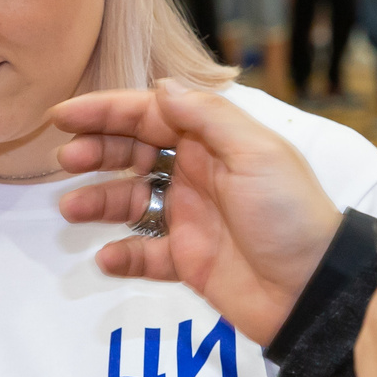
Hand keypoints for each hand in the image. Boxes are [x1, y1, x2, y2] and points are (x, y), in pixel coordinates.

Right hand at [52, 80, 341, 344]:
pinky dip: (122, 255)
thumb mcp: (256, 153)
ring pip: (132, 202)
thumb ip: (208, 117)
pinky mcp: (188, 260)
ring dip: (100, 201)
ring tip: (72, 209)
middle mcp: (198, 174)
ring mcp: (191, 218)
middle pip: (135, 153)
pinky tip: (106, 257)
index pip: (150, 115)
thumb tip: (162, 86)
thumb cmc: (291, 215)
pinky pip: (145, 254)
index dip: (106, 112)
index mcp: (214, 142)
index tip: (63, 116)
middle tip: (65, 159)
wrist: (312, 290)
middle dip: (97, 152)